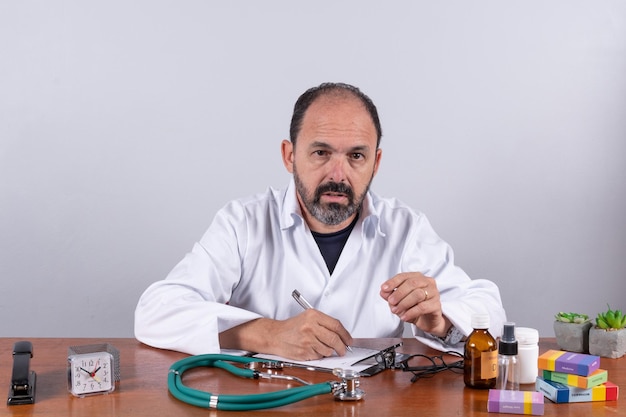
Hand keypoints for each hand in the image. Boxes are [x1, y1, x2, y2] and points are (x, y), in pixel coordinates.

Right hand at [219, 310, 352, 360]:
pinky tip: (312, 350)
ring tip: (321, 347)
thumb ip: (324, 323)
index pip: (336, 325)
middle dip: (342, 347)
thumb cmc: (292, 327)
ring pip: (328, 350)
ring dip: (329, 351)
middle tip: (343, 349)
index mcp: (313, 316)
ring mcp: (307, 340)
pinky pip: (319, 356)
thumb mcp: (308, 317)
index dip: (346, 335)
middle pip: (335, 339)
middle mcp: (310, 327)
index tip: (349, 340)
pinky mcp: (304, 352)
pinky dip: (319, 355)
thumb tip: (342, 334)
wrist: (275, 335)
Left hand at [380, 272, 447, 336]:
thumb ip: (391, 295)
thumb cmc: (414, 307)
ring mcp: (434, 293)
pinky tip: (404, 317)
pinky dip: (411, 312)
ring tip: (396, 310)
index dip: (393, 282)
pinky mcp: (436, 305)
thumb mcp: (399, 301)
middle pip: (412, 283)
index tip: (384, 289)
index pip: (404, 276)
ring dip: (404, 303)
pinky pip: (423, 307)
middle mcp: (427, 282)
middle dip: (399, 293)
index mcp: (417, 277)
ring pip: (418, 294)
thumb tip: (383, 292)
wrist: (427, 321)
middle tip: (391, 302)